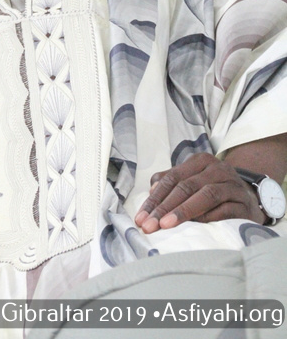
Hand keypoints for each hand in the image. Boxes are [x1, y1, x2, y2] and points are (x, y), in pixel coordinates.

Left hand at [134, 152, 263, 232]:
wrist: (249, 198)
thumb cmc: (213, 190)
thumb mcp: (192, 181)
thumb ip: (171, 182)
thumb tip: (150, 190)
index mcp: (200, 161)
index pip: (172, 179)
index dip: (154, 198)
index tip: (141, 217)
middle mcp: (217, 169)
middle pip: (186, 186)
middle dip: (164, 207)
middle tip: (149, 225)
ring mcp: (232, 185)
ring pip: (206, 195)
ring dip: (184, 211)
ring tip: (166, 225)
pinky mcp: (244, 203)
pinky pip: (225, 210)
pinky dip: (209, 218)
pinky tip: (195, 227)